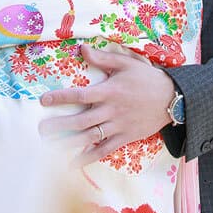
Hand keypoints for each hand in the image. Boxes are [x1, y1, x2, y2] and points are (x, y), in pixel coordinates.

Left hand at [38, 44, 174, 163]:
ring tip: (50, 147)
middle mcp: (111, 111)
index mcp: (110, 91)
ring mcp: (118, 126)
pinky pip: (104, 150)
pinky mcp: (125, 138)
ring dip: (69, 143)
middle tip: (41, 129)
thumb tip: (82, 49)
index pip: (81, 95)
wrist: (172, 98)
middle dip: (60, 125)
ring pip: (90, 137)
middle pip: (82, 120)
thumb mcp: (125, 63)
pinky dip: (88, 158)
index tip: (44, 100)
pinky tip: (72, 163)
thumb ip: (102, 58)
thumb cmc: (146, 77)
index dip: (61, 98)